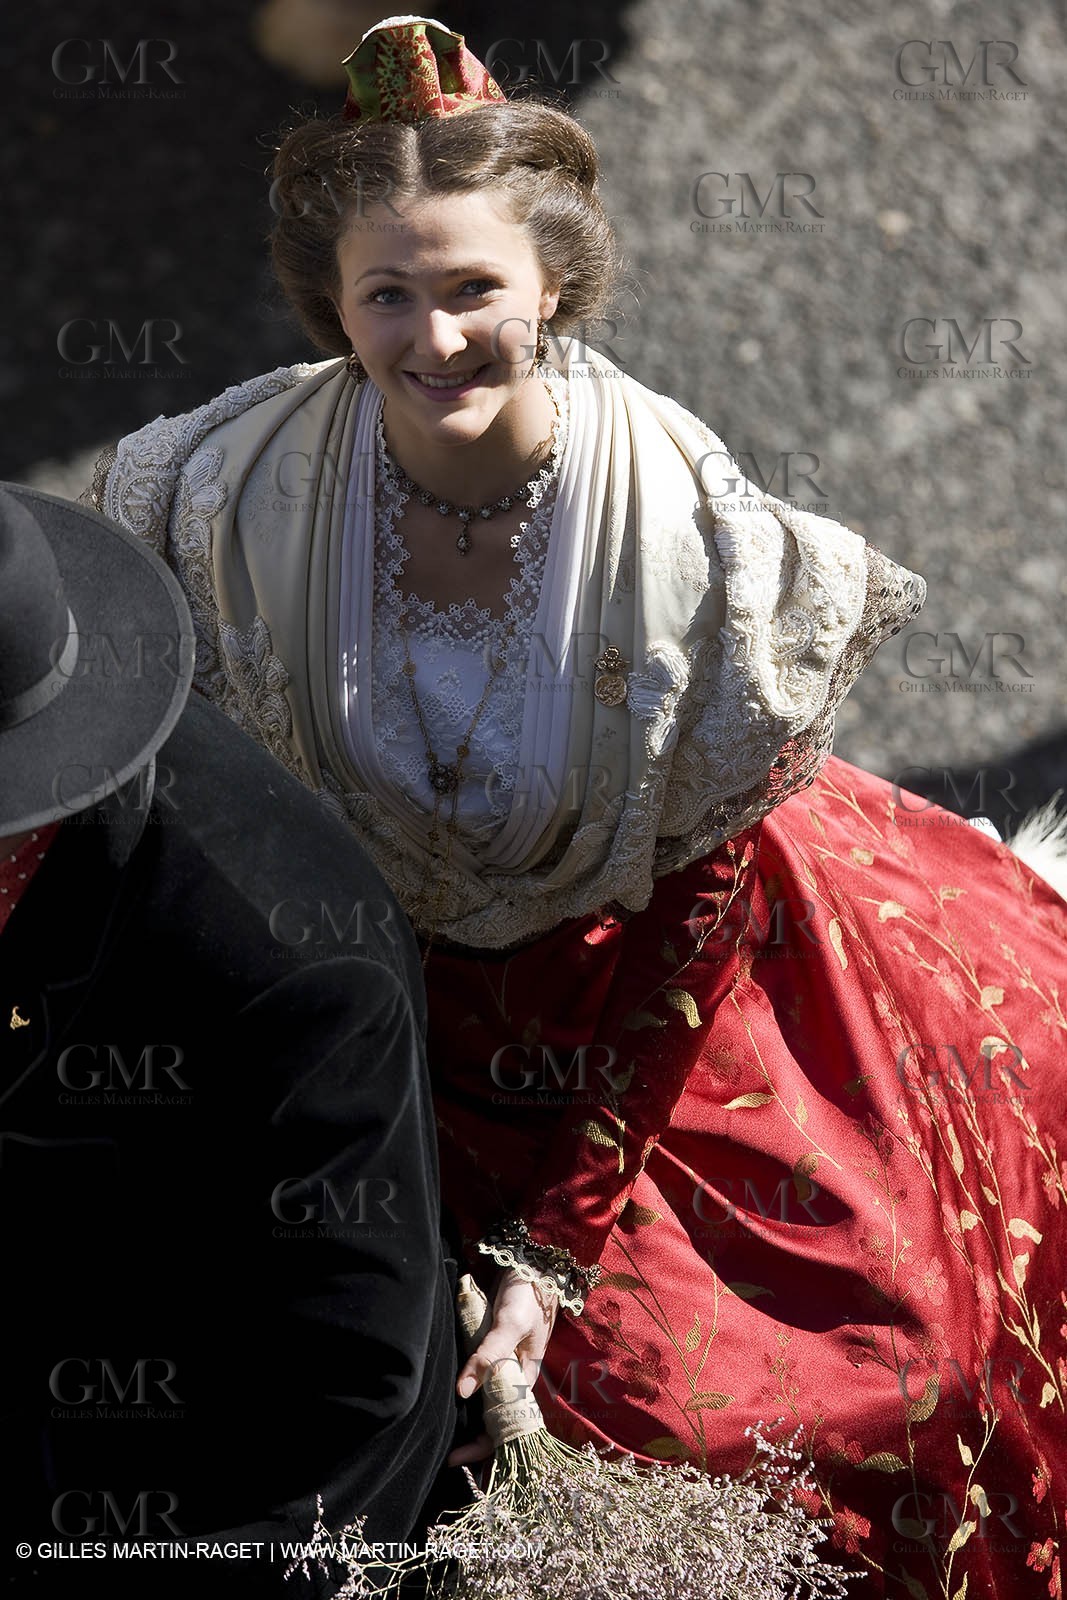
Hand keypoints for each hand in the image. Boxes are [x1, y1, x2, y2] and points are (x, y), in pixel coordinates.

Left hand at [447, 1269, 557, 1467]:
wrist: (530, 1264)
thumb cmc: (527, 1296)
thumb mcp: (509, 1325)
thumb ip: (488, 1355)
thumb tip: (462, 1392)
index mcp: (523, 1379)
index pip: (504, 1425)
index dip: (482, 1446)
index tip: (454, 1459)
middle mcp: (511, 1376)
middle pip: (490, 1416)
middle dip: (470, 1438)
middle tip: (443, 1454)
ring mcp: (499, 1362)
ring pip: (481, 1397)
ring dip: (465, 1415)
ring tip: (440, 1432)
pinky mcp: (487, 1347)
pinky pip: (475, 1374)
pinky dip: (464, 1386)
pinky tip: (447, 1396)